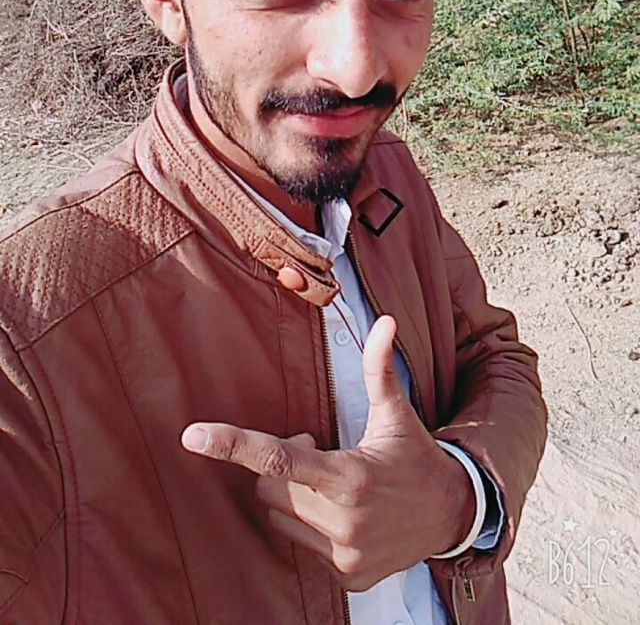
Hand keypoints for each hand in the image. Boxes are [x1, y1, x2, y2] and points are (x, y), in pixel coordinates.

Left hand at [182, 316, 474, 590]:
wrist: (453, 515)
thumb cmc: (415, 456)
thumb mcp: (396, 414)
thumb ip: (380, 368)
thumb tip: (386, 320)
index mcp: (351, 477)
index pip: (279, 459)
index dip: (232, 444)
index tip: (193, 436)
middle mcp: (344, 521)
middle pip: (269, 490)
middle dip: (280, 467)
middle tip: (316, 450)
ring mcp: (345, 554)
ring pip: (279, 519)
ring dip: (291, 497)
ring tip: (330, 484)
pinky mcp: (347, 577)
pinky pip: (298, 545)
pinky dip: (308, 525)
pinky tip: (341, 513)